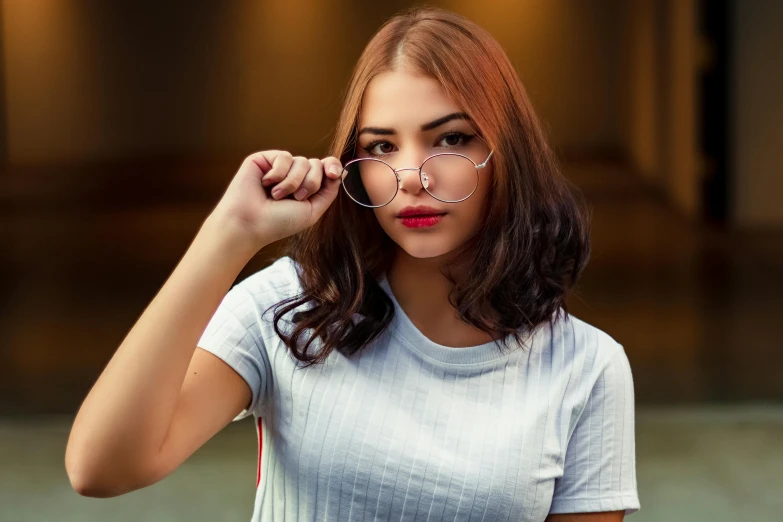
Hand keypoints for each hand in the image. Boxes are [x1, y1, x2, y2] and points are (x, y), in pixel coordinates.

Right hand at [209, 150, 342, 248]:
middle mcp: (293, 175)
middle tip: (295, 198)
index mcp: (306, 187)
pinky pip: (284, 157)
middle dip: (310, 183)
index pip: (326, 167)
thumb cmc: (278, 222)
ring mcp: (279, 167)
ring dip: (292, 182)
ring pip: (302, 161)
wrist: (250, 223)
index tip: (333, 174)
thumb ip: (329, 191)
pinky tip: (266, 184)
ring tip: (277, 196)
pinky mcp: (264, 159)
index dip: (332, 166)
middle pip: (316, 164)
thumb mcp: (312, 211)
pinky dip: (278, 174)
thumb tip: (342, 171)